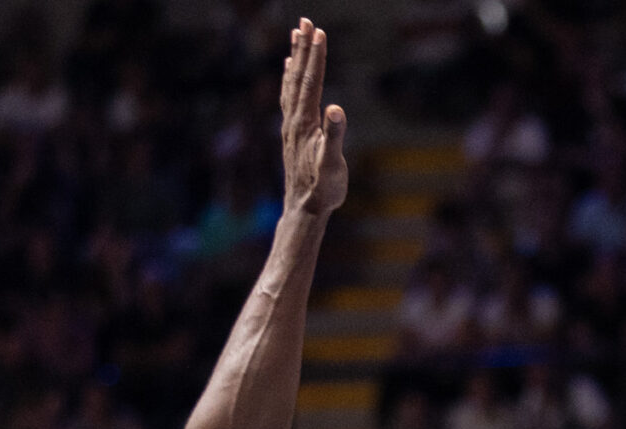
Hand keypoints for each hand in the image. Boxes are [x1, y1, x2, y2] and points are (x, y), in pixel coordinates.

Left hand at [280, 18, 348, 216]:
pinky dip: (290, 78)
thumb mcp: (332, 165)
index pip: (311, 82)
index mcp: (305, 123)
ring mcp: (290, 125)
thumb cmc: (323, 190)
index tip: (319, 31)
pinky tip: (290, 70)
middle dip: (304, 48)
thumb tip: (336, 108)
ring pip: (291, 84)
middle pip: (298, 77)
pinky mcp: (291, 132)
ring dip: (295, 58)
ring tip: (296, 35)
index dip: (316, 57)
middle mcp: (293, 120)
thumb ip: (334, 136)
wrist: (303, 209)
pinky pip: (289, 97)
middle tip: (306, 21)